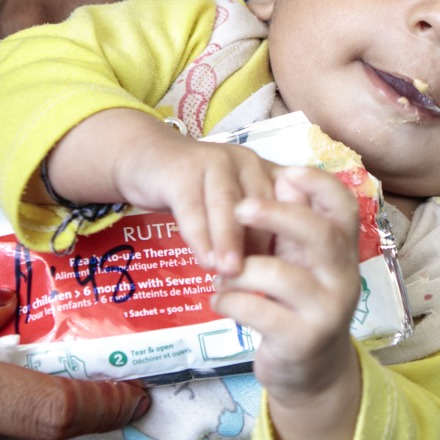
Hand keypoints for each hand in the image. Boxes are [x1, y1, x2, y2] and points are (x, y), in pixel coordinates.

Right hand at [50, 109, 280, 275]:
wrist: (148, 158)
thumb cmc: (198, 192)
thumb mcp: (232, 207)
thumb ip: (253, 231)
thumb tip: (274, 278)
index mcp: (266, 171)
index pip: (286, 206)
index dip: (289, 240)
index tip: (292, 276)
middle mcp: (246, 162)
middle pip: (260, 206)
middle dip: (260, 244)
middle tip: (263, 280)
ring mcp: (213, 161)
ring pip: (227, 206)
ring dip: (230, 241)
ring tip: (232, 273)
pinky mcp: (181, 170)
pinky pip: (193, 208)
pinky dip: (200, 236)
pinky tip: (204, 261)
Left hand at [211, 167, 361, 400]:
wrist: (312, 373)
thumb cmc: (299, 305)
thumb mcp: (302, 262)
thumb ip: (294, 226)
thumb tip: (283, 178)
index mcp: (344, 252)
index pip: (344, 207)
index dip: (318, 184)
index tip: (285, 173)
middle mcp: (344, 278)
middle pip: (319, 233)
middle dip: (276, 215)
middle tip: (240, 208)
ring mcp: (326, 311)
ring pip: (279, 275)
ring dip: (239, 270)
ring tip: (221, 274)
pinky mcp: (302, 340)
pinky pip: (256, 309)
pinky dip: (229, 300)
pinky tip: (220, 300)